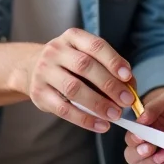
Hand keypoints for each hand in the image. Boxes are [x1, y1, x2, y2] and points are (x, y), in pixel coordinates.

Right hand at [20, 28, 135, 132]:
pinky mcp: (38, 93)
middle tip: (127, 101)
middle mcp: (55, 50)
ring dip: (98, 104)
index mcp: (72, 37)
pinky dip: (85, 119)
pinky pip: (64, 109)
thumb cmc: (69, 64)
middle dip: (109, 84)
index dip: (113, 60)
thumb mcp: (86, 56)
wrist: (32, 68)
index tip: (128, 76)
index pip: (95, 45)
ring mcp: (44, 71)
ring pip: (73, 88)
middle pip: (85, 66)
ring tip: (115, 115)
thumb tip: (130, 87)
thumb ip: (108, 68)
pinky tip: (101, 125)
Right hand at [123, 86, 163, 163]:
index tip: (141, 138)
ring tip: (163, 155)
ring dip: (150, 163)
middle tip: (150, 149)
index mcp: (150, 120)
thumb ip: (155, 106)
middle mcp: (155, 136)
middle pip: (133, 153)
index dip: (133, 138)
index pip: (132, 134)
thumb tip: (139, 119)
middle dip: (138, 153)